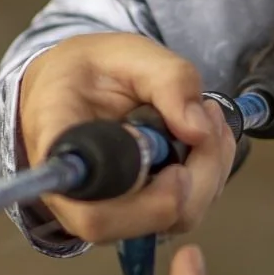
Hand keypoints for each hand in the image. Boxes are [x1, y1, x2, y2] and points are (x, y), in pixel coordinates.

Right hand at [17, 33, 233, 243]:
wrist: (74, 83)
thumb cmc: (90, 70)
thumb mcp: (128, 52)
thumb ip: (168, 79)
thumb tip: (200, 131)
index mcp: (62, 158)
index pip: (95, 213)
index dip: (145, 205)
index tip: (178, 167)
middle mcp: (83, 201)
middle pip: (148, 221)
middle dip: (199, 174)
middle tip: (208, 115)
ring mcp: (115, 211)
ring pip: (178, 219)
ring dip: (211, 169)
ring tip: (206, 115)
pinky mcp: (142, 209)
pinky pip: (188, 207)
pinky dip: (211, 171)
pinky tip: (205, 133)